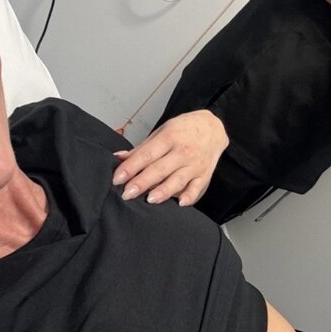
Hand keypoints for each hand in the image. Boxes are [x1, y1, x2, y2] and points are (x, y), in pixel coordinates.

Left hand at [112, 110, 227, 205]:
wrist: (213, 128)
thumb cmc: (184, 130)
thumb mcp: (162, 132)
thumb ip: (141, 148)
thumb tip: (119, 158)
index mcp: (169, 138)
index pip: (146, 155)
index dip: (130, 167)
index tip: (117, 178)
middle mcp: (182, 151)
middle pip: (159, 169)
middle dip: (142, 182)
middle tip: (127, 194)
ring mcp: (194, 164)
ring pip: (177, 180)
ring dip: (163, 190)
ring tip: (150, 199)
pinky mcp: (204, 175)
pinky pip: (197, 188)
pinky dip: (190, 196)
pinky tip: (180, 203)